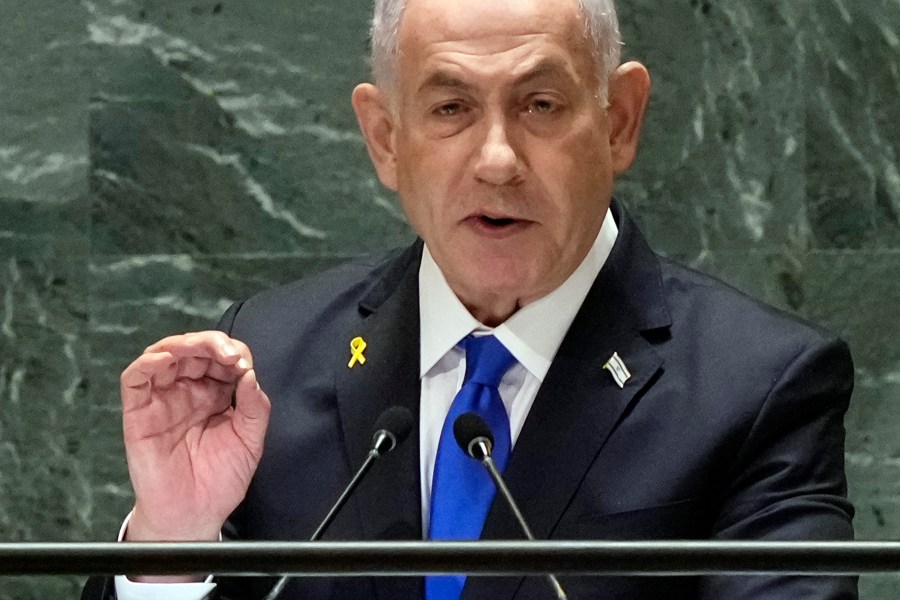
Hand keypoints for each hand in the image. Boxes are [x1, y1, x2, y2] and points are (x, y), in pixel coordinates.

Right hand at [120, 331, 270, 542]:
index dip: (234, 352)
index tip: (245, 365)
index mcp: (216, 393)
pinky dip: (147, 363)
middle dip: (212, 343)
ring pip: (164, 354)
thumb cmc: (220, 481)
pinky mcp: (139, 412)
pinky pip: (135, 378)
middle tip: (229, 354)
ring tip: (202, 349)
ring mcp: (162, 399)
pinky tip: (165, 359)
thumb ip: (255, 406)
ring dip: (182, 344)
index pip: (222, 358)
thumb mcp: (250, 440)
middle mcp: (188, 391)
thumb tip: (250, 374)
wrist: (194, 516)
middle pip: (194, 349)